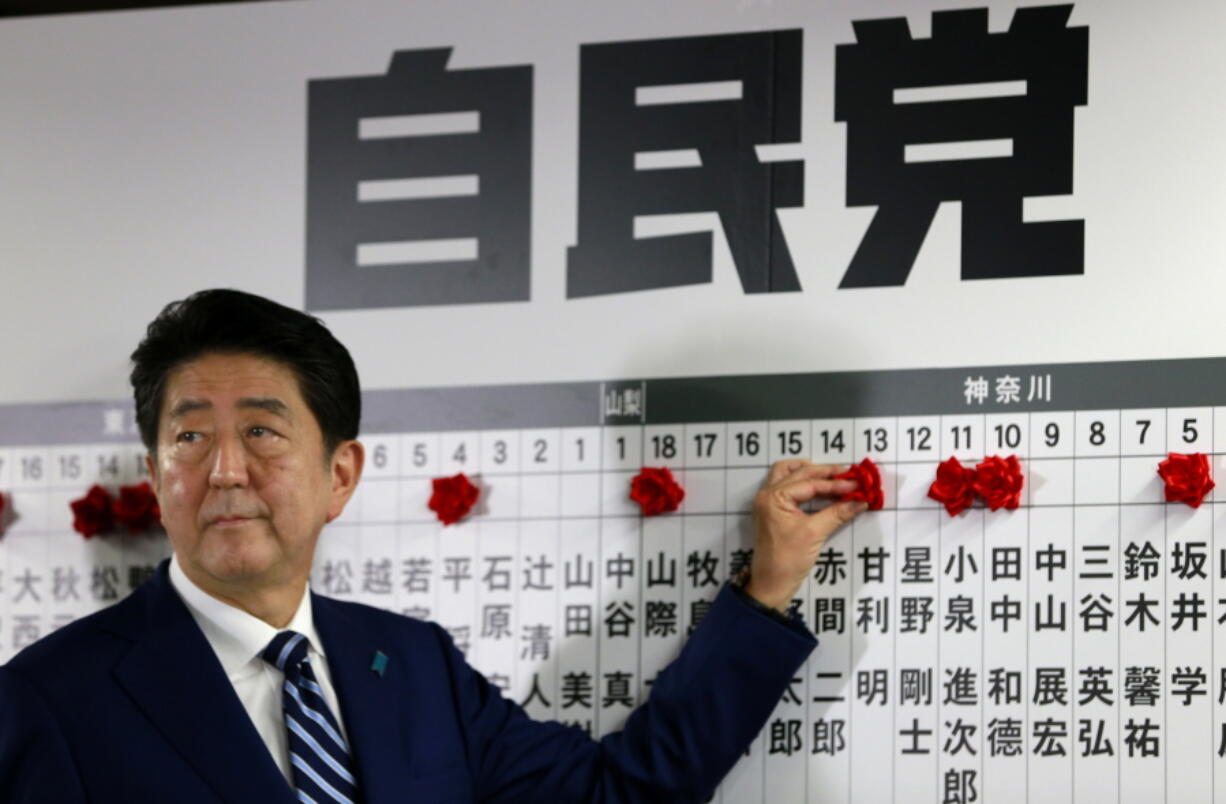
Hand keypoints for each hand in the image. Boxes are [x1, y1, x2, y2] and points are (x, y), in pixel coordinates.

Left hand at [745, 460, 868, 612]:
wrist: (771, 585)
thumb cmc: (787, 560)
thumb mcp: (814, 534)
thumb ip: (837, 513)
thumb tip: (860, 500)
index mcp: (773, 497)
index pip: (809, 483)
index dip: (836, 483)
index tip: (857, 483)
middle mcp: (767, 495)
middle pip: (798, 472)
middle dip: (825, 472)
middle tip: (849, 474)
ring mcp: (768, 502)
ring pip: (788, 475)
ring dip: (810, 472)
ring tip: (833, 475)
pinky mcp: (772, 511)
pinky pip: (787, 487)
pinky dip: (803, 484)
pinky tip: (820, 488)